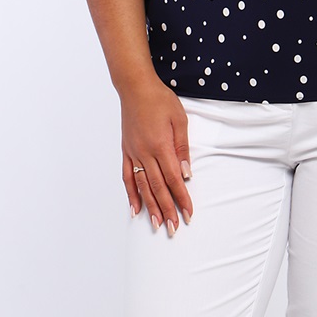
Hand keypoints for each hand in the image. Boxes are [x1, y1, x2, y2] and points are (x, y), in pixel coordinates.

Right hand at [121, 77, 193, 235]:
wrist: (136, 87)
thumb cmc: (160, 100)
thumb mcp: (179, 119)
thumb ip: (182, 148)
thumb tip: (187, 173)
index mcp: (161, 146)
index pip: (174, 179)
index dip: (182, 198)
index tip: (189, 213)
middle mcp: (145, 153)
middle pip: (158, 188)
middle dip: (168, 209)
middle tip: (175, 228)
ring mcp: (133, 153)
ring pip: (142, 186)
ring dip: (150, 207)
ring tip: (157, 225)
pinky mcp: (126, 151)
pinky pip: (127, 177)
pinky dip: (131, 194)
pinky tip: (135, 209)